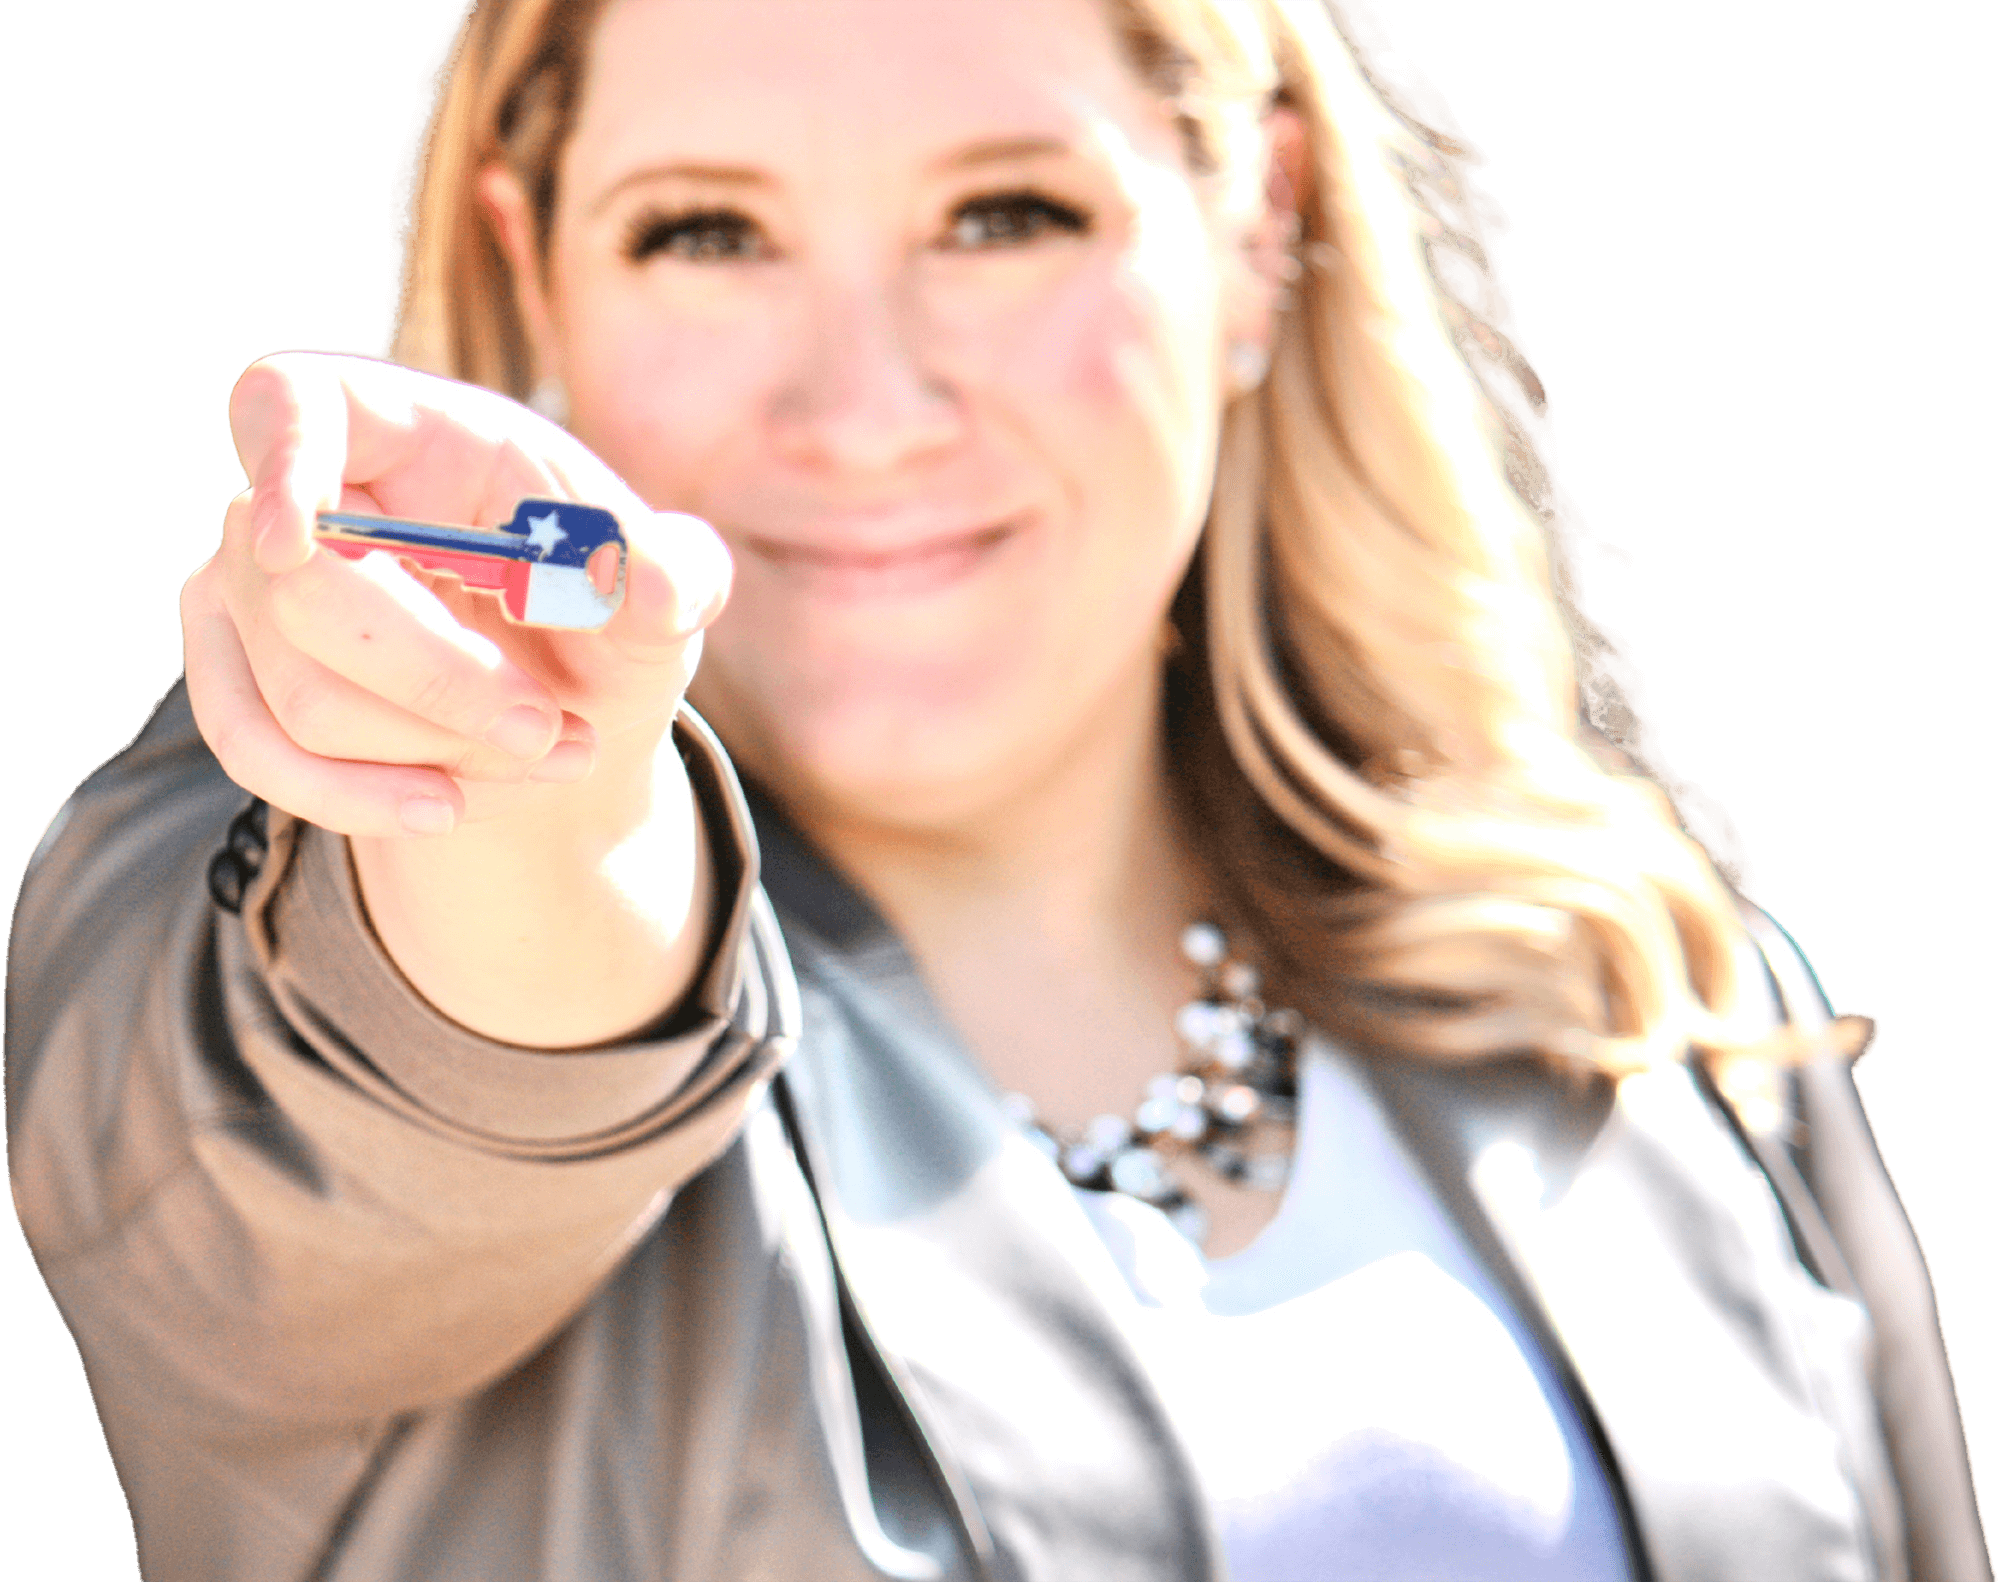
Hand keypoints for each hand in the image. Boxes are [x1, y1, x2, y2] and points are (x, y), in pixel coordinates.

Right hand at [182, 351, 731, 838]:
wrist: (566, 698)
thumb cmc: (605, 608)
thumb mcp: (665, 589)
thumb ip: (680, 574)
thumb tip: (652, 582)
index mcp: (411, 430)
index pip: (293, 401)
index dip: (282, 458)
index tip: (298, 540)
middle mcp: (306, 497)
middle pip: (310, 594)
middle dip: (443, 686)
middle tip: (549, 729)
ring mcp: (248, 586)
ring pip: (300, 695)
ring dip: (435, 752)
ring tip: (544, 755)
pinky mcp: (233, 672)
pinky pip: (258, 750)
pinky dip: (366, 797)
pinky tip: (449, 806)